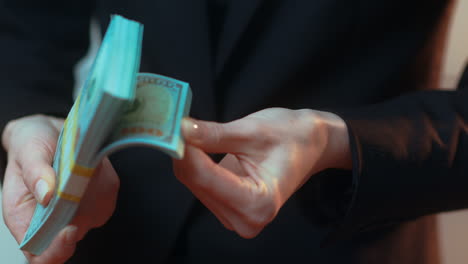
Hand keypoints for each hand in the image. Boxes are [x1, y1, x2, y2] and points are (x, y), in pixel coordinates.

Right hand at [1, 115, 119, 263]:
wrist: (49, 132)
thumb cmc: (31, 146)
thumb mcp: (28, 151)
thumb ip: (35, 173)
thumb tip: (47, 193)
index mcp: (26, 220)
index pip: (42, 255)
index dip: (56, 250)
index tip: (68, 230)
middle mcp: (55, 221)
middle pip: (73, 237)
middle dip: (80, 217)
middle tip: (79, 187)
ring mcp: (79, 211)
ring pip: (94, 215)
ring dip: (92, 193)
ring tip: (78, 165)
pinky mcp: (98, 197)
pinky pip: (106, 196)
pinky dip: (101, 181)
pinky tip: (89, 164)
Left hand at [173, 108, 350, 237]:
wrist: (310, 144)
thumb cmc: (292, 136)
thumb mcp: (253, 131)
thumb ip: (215, 134)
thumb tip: (180, 129)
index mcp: (260, 203)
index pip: (205, 178)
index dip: (185, 151)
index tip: (170, 125)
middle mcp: (246, 219)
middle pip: (197, 183)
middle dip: (184, 152)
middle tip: (173, 121)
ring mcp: (235, 216)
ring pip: (194, 183)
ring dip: (188, 156)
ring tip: (189, 129)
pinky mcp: (228, 207)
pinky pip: (200, 183)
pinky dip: (195, 162)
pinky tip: (197, 144)